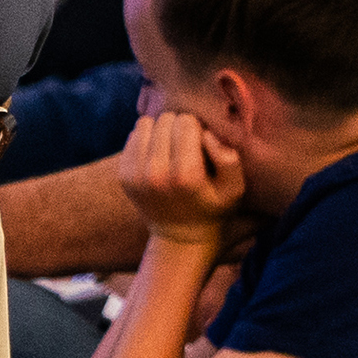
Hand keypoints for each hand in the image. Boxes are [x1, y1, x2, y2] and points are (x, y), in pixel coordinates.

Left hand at [117, 110, 244, 247]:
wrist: (180, 236)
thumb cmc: (212, 207)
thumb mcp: (234, 188)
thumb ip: (229, 159)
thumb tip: (207, 134)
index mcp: (186, 175)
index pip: (186, 122)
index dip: (198, 127)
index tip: (202, 144)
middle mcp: (156, 173)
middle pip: (166, 120)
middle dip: (179, 127)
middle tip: (186, 146)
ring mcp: (136, 174)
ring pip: (146, 124)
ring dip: (160, 130)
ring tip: (170, 148)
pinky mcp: (123, 175)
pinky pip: (133, 136)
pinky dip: (146, 140)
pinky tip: (157, 155)